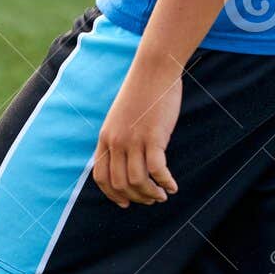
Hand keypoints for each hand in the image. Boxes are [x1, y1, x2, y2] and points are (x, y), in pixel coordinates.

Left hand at [93, 59, 181, 207]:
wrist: (153, 70)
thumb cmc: (141, 93)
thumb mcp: (119, 118)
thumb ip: (118, 139)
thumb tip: (125, 161)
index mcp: (105, 139)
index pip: (102, 177)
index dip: (112, 194)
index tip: (125, 203)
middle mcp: (116, 142)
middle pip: (120, 183)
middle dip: (136, 197)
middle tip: (150, 200)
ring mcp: (134, 140)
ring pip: (138, 180)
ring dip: (151, 193)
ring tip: (162, 195)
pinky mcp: (153, 137)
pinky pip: (157, 169)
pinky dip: (165, 182)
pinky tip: (172, 186)